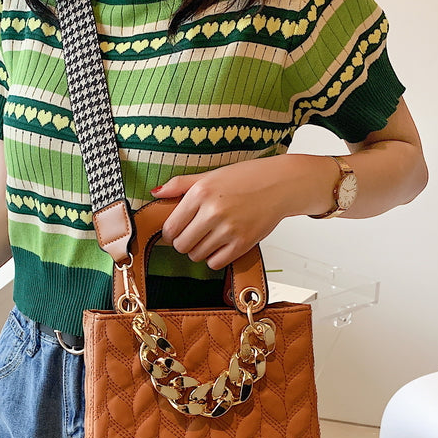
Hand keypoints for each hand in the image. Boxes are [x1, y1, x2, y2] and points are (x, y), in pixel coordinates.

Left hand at [150, 159, 288, 269]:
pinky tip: (220, 245)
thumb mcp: (210, 175)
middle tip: (193, 235)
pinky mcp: (243, 243)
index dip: (171, 233)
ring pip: (197, 255)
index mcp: (201, 193)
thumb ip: (180, 184)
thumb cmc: (246, 178)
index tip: (177, 231)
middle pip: (181, 245)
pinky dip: (214, 258)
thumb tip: (155, 193)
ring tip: (209, 238)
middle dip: (183, 243)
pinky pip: (215, 262)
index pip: (170, 227)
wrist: (281, 184)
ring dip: (199, 251)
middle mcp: (213, 211)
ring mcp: (228, 229)